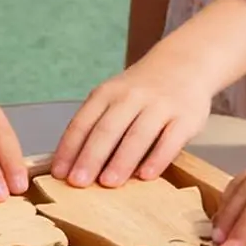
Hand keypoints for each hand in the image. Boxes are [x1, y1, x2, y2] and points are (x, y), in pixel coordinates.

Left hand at [51, 54, 211, 186]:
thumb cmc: (142, 90)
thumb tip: (74, 165)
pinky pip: (170, 141)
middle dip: (90, 157)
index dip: (69, 148)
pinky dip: (157, 159)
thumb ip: (98, 123)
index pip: (83, 122)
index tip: (59, 173)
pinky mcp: (186, 118)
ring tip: (107, 183)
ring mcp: (160, 106)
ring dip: (120, 161)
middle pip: (107, 129)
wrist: (185, 62)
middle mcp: (132, 97)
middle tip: (78, 182)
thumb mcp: (114, 96)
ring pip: (137, 135)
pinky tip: (146, 176)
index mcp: (107, 93)